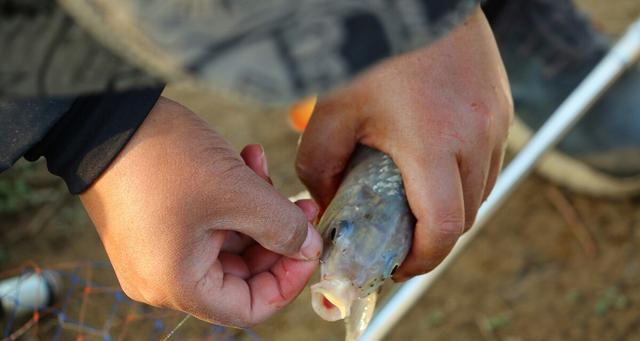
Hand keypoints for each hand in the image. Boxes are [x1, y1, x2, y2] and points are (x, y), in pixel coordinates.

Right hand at [81, 97, 321, 326]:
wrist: (102, 115)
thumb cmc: (164, 158)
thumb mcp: (238, 193)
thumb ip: (283, 227)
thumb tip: (311, 249)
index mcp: (177, 284)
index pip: (249, 308)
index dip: (288, 280)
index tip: (310, 245)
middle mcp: (162, 277)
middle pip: (242, 274)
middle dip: (276, 235)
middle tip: (300, 204)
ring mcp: (158, 250)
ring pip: (229, 243)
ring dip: (255, 208)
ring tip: (266, 169)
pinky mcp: (157, 224)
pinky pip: (207, 223)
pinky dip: (231, 198)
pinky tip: (245, 160)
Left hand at [296, 7, 512, 280]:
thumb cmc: (368, 50)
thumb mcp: (332, 111)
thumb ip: (320, 166)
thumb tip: (327, 201)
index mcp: (435, 143)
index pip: (444, 228)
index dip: (422, 260)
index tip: (397, 265)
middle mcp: (477, 135)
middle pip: (466, 215)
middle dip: (433, 237)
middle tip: (399, 237)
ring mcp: (495, 117)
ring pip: (482, 188)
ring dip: (452, 204)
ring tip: (414, 200)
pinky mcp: (501, 101)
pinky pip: (489, 156)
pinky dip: (464, 173)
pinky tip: (433, 162)